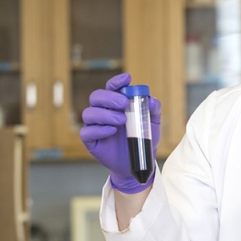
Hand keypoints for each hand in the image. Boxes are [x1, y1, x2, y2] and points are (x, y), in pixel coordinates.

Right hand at [80, 73, 161, 193]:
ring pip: (89, 113)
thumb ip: (153, 110)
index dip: (116, 82)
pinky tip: (112, 130)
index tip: (126, 79)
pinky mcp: (91, 141)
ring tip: (122, 120)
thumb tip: (150, 100)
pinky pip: (87, 132)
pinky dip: (99, 129)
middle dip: (109, 97)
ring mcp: (96, 126)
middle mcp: (104, 112)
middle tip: (123, 103)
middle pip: (96, 97)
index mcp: (116, 104)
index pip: (112, 88)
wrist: (139, 161)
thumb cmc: (144, 139)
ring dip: (105, 114)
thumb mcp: (153, 123)